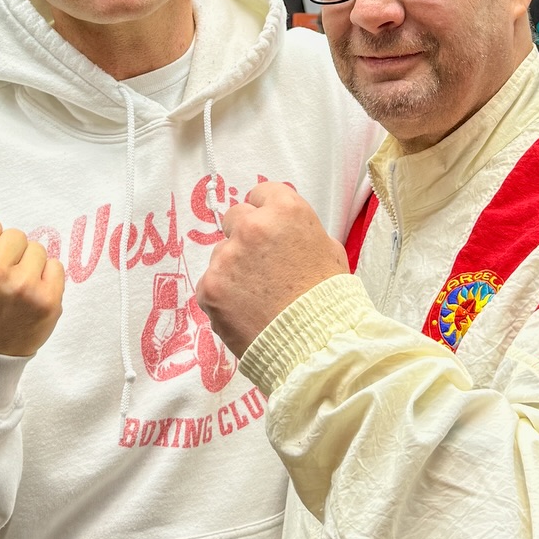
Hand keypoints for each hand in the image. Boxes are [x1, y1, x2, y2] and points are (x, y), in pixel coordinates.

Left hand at [195, 182, 347, 356]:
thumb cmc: (328, 299)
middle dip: (245, 236)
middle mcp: (252, 226)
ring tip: (257, 297)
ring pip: (221, 254)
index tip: (270, 231)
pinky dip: (222, 296)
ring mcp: (226, 257)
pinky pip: (210, 284)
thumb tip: (283, 231)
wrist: (317, 345)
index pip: (261, 194)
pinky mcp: (209, 287)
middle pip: (235, 218)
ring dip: (233, 269)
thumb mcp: (328, 248)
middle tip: (261, 265)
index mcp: (286, 210)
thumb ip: (299, 230)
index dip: (266, 213)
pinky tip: (244, 311)